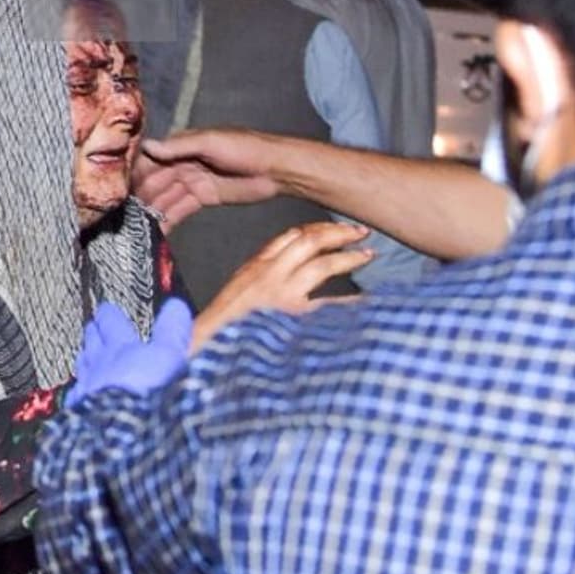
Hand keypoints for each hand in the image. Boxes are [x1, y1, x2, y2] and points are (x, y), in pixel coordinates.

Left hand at [67, 298, 192, 406]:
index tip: (106, 308)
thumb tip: (176, 306)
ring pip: (81, 368)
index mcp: (121, 349)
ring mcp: (86, 392)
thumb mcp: (169, 357)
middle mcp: (98, 367)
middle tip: (92, 327)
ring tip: (84, 355)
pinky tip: (78, 397)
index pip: (112, 323)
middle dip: (93, 334)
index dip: (109, 314)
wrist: (120, 436)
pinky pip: (75, 399)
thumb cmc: (147, 396)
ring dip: (84, 360)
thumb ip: (171, 331)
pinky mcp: (81, 417)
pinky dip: (78, 394)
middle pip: (91, 343)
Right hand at [136, 131, 283, 229]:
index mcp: (183, 145)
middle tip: (124, 215)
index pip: (151, 159)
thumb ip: (179, 146)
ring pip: (165, 197)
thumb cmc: (246, 148)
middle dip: (141, 197)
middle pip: (155, 181)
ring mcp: (192, 181)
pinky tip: (155, 232)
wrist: (277, 169)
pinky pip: (179, 209)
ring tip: (135, 228)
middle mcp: (183, 162)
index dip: (136, 173)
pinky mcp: (203, 198)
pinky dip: (168, 220)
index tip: (120, 190)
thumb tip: (148, 146)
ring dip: (151, 211)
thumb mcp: (211, 142)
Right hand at [192, 222, 371, 349]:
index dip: (318, 228)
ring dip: (348, 259)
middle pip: (309, 241)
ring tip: (367, 256)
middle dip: (338, 234)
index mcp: (256, 266)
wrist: (207, 346)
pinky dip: (349, 302)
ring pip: (321, 266)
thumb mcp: (240, 289)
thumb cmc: (224, 325)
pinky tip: (364, 301)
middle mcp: (269, 275)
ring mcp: (281, 295)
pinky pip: (327, 305)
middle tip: (361, 233)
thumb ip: (264, 275)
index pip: (291, 235)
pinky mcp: (291, 318)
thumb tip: (294, 269)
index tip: (336, 229)